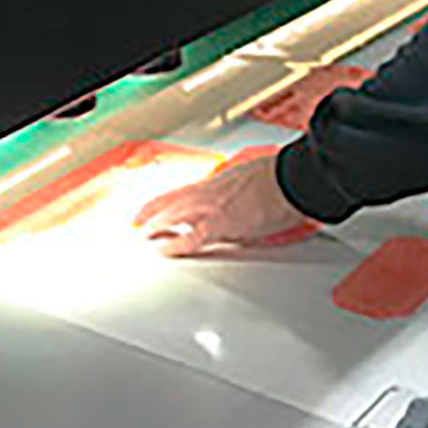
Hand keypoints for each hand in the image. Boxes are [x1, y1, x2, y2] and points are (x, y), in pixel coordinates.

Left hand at [134, 154, 310, 256]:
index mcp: (217, 182)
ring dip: (155, 226)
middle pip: (171, 203)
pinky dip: (175, 245)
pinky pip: (191, 238)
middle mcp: (210, 193)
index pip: (180, 192)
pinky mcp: (222, 226)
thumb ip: (233, 189)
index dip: (161, 202)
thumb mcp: (249, 177)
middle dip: (151, 214)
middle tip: (136, 223)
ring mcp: (213, 209)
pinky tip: (164, 250)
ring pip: (173, 217)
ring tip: (142, 236)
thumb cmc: (277, 177)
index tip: (149, 209)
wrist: (291, 181)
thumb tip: (231, 197)